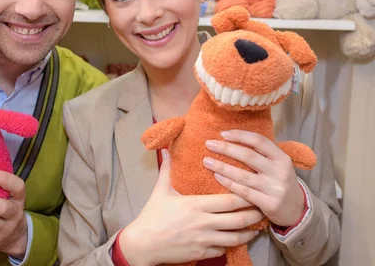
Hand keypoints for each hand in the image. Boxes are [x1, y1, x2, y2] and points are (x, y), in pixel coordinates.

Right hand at [119, 150, 262, 265]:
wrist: (143, 243)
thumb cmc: (152, 216)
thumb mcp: (160, 191)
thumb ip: (167, 171)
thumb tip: (167, 150)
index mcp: (196, 205)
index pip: (229, 200)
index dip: (245, 195)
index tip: (254, 190)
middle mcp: (204, 223)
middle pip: (238, 220)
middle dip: (254, 215)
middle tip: (263, 209)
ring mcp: (204, 240)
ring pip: (235, 238)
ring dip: (249, 233)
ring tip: (257, 228)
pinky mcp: (201, 254)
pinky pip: (223, 250)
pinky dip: (230, 245)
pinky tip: (234, 240)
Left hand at [203, 130, 305, 226]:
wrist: (297, 210)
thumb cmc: (279, 182)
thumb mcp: (277, 165)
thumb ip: (261, 153)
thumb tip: (232, 138)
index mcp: (282, 158)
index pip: (259, 141)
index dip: (240, 135)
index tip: (222, 134)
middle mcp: (280, 171)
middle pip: (248, 156)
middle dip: (226, 148)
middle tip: (209, 144)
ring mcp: (275, 188)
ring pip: (243, 175)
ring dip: (222, 167)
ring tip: (206, 161)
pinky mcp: (269, 204)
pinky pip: (244, 191)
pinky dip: (229, 183)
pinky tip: (217, 177)